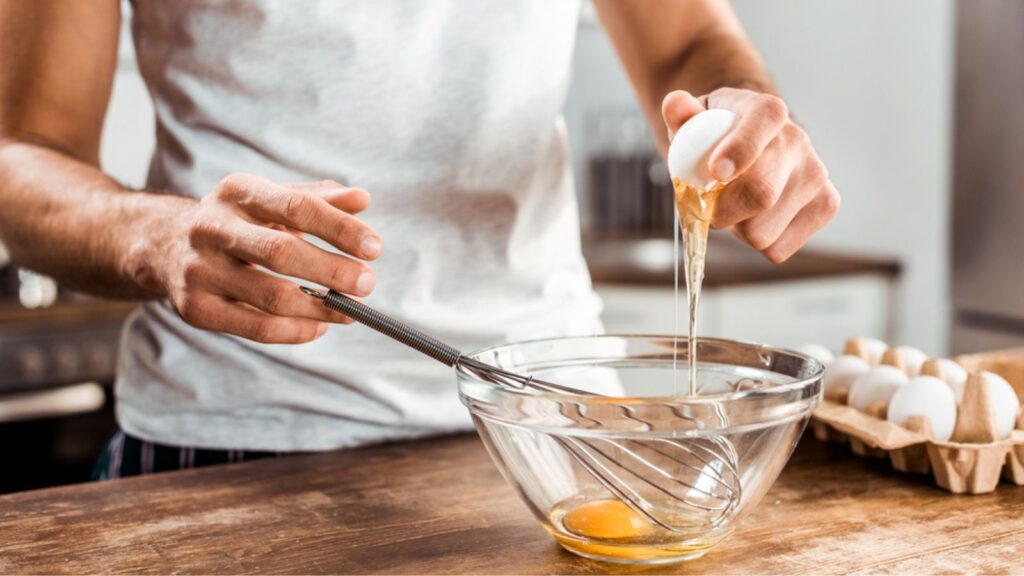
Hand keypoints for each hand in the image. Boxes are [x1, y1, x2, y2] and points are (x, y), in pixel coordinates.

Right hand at [147, 174, 381, 343]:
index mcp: (238, 192)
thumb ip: (318, 200)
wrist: (163, 246)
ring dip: (319, 307)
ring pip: (271, 296)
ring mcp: (200, 270)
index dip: (340, 229)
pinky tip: (320, 327)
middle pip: (281, 253)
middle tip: (368, 283)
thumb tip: (362, 200)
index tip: (375, 248)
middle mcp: (213, 227)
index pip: (297, 207)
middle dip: (332, 271)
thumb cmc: (238, 222)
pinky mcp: (195, 309)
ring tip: (350, 311)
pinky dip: (296, 332)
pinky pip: (256, 327)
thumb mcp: (271, 199)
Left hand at [662, 88, 839, 262]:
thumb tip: (674, 104)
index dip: (740, 149)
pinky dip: (757, 243)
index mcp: (768, 111)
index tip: (716, 172)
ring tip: (734, 206)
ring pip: (762, 231)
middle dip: (721, 211)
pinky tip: (755, 219)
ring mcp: (816, 174)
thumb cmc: (717, 136)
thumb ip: (681, 113)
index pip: (763, 122)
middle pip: (760, 193)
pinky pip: (777, 249)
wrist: (752, 147)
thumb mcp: (695, 119)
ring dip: (736, 229)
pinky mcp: (826, 204)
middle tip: (706, 206)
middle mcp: (798, 140)